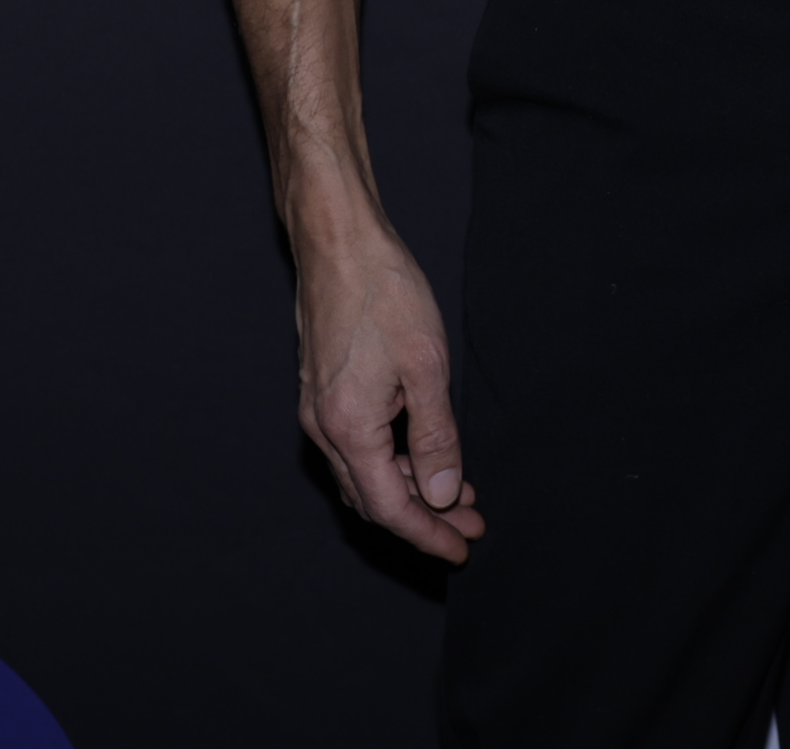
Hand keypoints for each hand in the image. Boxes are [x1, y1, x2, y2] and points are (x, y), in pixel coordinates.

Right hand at [295, 223, 485, 560]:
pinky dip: (393, 462)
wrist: (338, 240)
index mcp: (348, 428)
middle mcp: (324, 428)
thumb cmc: (383, 291)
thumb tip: (444, 493)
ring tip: (459, 494)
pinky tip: (425, 454)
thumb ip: (436, 435)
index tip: (462, 549)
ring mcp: (318, 410)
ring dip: (411, 490)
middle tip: (471, 524)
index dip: (427, 535)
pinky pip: (358, 448)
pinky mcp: (322, 392)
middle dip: (424, 518)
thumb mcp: (426, 365)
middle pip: (374, 499)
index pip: (390, 508)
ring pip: (365, 475)